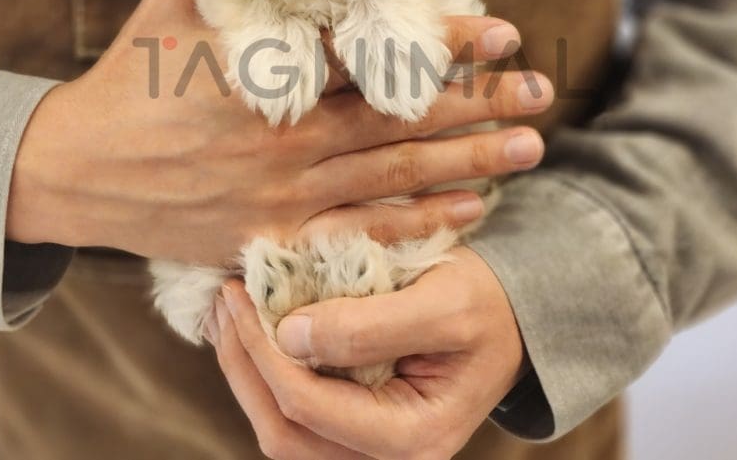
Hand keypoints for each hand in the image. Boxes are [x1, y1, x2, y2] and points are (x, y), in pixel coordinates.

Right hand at [7, 0, 551, 265]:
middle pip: (403, 114)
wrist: (74, 172)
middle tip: (541, 90)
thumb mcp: (174, 8)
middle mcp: (288, 135)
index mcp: (270, 71)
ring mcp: (285, 193)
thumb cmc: (126, 81)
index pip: (376, 50)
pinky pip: (360, 233)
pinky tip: (472, 212)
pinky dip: (418, 223)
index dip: (444, 39)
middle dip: (480, 100)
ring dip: (471, 160)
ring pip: (396, 174)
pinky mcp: (274, 237)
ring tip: (531, 147)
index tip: (502, 30)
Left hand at [213, 248, 524, 459]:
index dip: (263, 352)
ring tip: (227, 310)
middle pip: (283, 433)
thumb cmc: (485, 305)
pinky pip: (296, 411)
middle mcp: (385, 458)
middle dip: (242, 365)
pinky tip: (250, 326)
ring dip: (245, 370)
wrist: (512, 318)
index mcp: (412, 438)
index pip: (309, 407)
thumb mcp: (443, 301)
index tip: (240, 292)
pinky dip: (266, 370)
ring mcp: (367, 448)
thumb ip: (371, 324)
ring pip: (281, 428)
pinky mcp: (355, 424)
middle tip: (224, 299)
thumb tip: (289, 336)